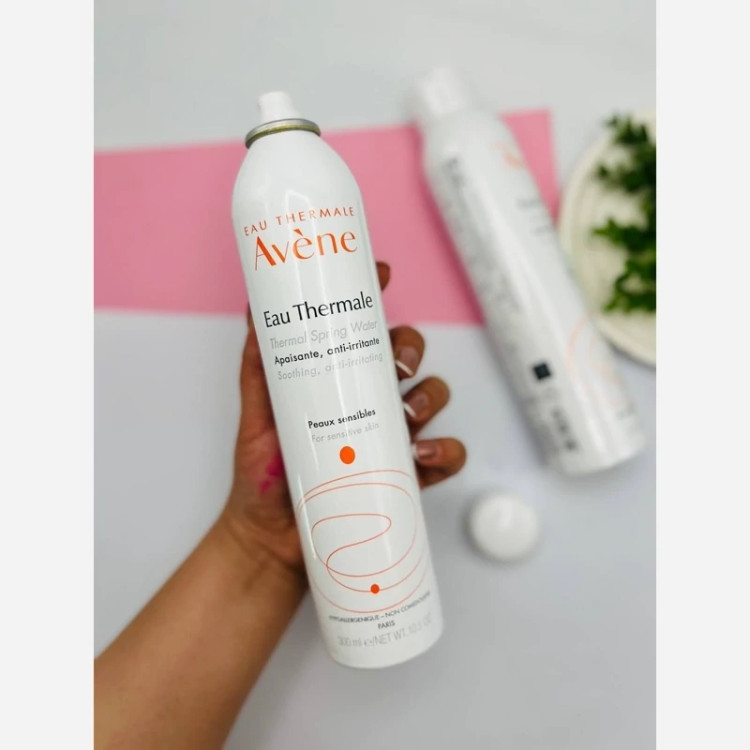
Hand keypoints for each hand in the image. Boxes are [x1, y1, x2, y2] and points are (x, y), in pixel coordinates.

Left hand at [221, 261, 466, 574]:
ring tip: (407, 416)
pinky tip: (421, 456)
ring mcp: (392, 436)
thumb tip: (255, 311)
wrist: (271, 538)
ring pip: (433, 396)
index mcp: (339, 377)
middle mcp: (370, 399)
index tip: (381, 273)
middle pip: (409, 354)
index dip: (378, 297)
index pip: (366, 328)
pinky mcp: (406, 475)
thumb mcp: (257, 413)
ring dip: (429, 396)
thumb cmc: (264, 472)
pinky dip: (444, 451)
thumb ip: (258, 366)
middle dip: (410, 347)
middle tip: (396, 363)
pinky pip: (445, 456)